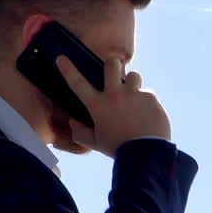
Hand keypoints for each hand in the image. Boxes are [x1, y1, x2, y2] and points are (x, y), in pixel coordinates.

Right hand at [55, 54, 171, 157]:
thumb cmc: (118, 149)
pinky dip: (146, 104)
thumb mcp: (96, 143)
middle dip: (112, 65)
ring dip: (132, 83)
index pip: (78, 84)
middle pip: (112, 64)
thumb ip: (81, 133)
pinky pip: (147, 94)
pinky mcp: (150, 98)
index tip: (61, 58)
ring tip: (134, 99)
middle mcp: (115, 95)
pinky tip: (147, 117)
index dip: (68, 70)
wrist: (146, 154)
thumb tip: (73, 123)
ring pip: (133, 75)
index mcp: (98, 106)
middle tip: (114, 73)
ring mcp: (134, 94)